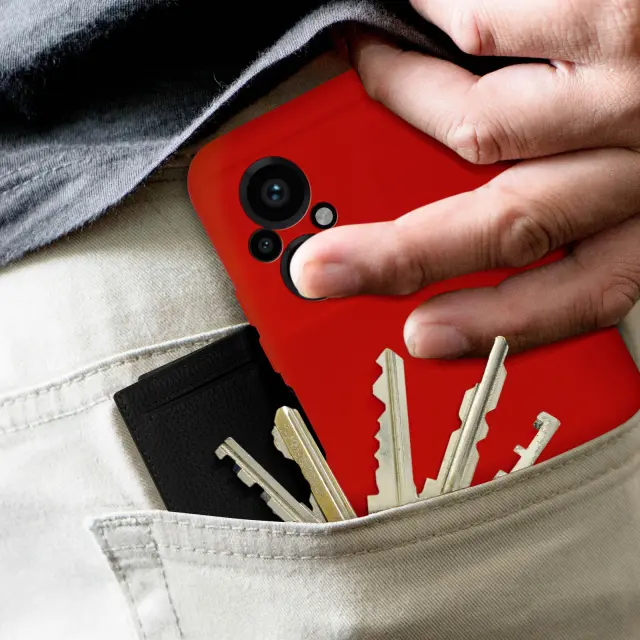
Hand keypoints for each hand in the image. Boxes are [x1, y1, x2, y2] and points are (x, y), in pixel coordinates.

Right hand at [291, 0, 639, 357]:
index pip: (573, 295)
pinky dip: (437, 20)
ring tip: (368, 64)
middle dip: (396, 255)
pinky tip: (418, 15)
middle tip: (324, 267)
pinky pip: (490, 22)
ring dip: (401, 96)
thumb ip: (587, 203)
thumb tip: (482, 206)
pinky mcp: (620, 12)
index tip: (423, 338)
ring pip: (476, 124)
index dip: (489, 327)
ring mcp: (630, 88)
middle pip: (501, 228)